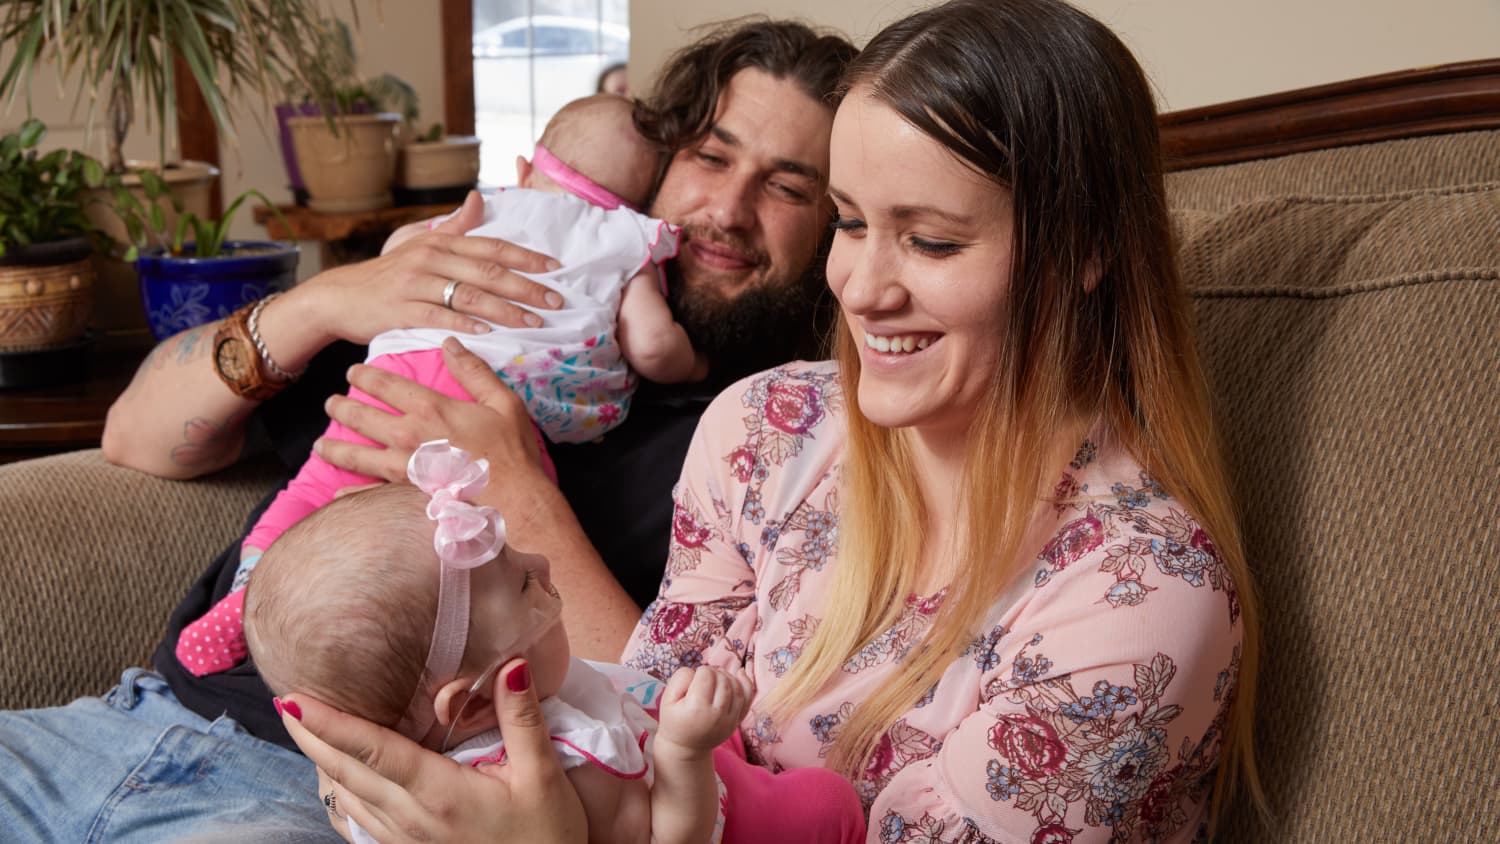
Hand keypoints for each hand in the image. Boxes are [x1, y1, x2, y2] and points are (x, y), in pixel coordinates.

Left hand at [279, 659, 586, 843]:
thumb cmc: (547, 837)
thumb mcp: (543, 776)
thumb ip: (521, 719)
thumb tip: (512, 665)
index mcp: (438, 794)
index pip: (371, 750)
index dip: (329, 723)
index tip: (294, 698)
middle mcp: (410, 818)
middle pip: (344, 772)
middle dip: (310, 736)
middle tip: (284, 703)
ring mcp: (405, 839)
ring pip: (346, 797)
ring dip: (322, 762)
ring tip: (306, 730)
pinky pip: (359, 818)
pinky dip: (341, 790)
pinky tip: (341, 777)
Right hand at [290, 190, 563, 344]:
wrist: (339, 297)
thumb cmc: (387, 273)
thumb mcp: (420, 242)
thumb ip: (454, 225)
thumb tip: (479, 198)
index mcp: (440, 242)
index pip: (492, 247)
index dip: (526, 257)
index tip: (556, 268)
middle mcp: (431, 259)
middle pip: (488, 272)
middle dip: (527, 286)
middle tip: (556, 300)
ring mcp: (415, 284)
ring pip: (470, 296)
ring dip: (506, 310)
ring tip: (533, 321)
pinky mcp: (401, 310)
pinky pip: (439, 317)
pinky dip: (465, 323)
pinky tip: (489, 332)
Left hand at [316, 337, 544, 483]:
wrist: (515, 502)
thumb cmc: (512, 452)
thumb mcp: (503, 402)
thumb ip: (474, 371)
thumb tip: (450, 343)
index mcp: (431, 409)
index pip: (388, 385)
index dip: (366, 376)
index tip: (352, 372)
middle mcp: (409, 437)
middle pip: (364, 418)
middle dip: (342, 408)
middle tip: (329, 404)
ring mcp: (404, 469)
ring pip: (358, 455)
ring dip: (336, 449)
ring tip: (320, 446)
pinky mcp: (407, 495)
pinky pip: (371, 494)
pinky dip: (352, 494)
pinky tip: (338, 492)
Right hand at [654, 666, 751, 756]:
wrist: (686, 747)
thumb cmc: (675, 719)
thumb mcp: (667, 699)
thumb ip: (681, 678)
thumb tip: (699, 670)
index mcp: (696, 709)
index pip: (707, 675)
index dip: (700, 671)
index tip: (693, 680)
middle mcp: (716, 715)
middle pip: (723, 680)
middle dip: (713, 673)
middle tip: (703, 679)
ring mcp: (729, 720)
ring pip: (737, 687)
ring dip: (727, 677)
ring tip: (715, 679)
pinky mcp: (737, 721)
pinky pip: (748, 698)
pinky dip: (746, 683)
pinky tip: (739, 673)